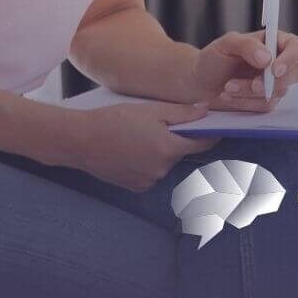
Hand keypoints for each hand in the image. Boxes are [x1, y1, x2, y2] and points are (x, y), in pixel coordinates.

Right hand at [70, 100, 219, 192]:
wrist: (81, 141)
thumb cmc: (114, 120)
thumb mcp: (151, 110)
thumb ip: (183, 113)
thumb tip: (206, 111)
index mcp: (168, 148)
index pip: (202, 144)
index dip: (211, 135)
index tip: (217, 128)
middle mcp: (162, 169)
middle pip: (181, 152)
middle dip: (177, 140)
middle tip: (161, 125)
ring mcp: (149, 181)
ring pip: (166, 162)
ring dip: (161, 151)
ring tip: (140, 137)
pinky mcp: (136, 187)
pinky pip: (152, 172)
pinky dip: (148, 162)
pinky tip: (132, 151)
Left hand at [186, 29, 297, 111]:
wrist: (200, 82)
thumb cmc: (213, 58)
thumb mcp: (226, 44)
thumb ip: (247, 45)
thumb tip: (267, 58)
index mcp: (274, 42)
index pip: (297, 47)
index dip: (291, 58)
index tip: (275, 70)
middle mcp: (278, 62)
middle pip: (297, 72)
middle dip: (275, 82)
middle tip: (254, 85)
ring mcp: (274, 83)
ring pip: (279, 92)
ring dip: (252, 92)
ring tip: (228, 86)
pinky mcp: (265, 101)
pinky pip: (265, 106)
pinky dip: (246, 102)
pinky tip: (229, 95)